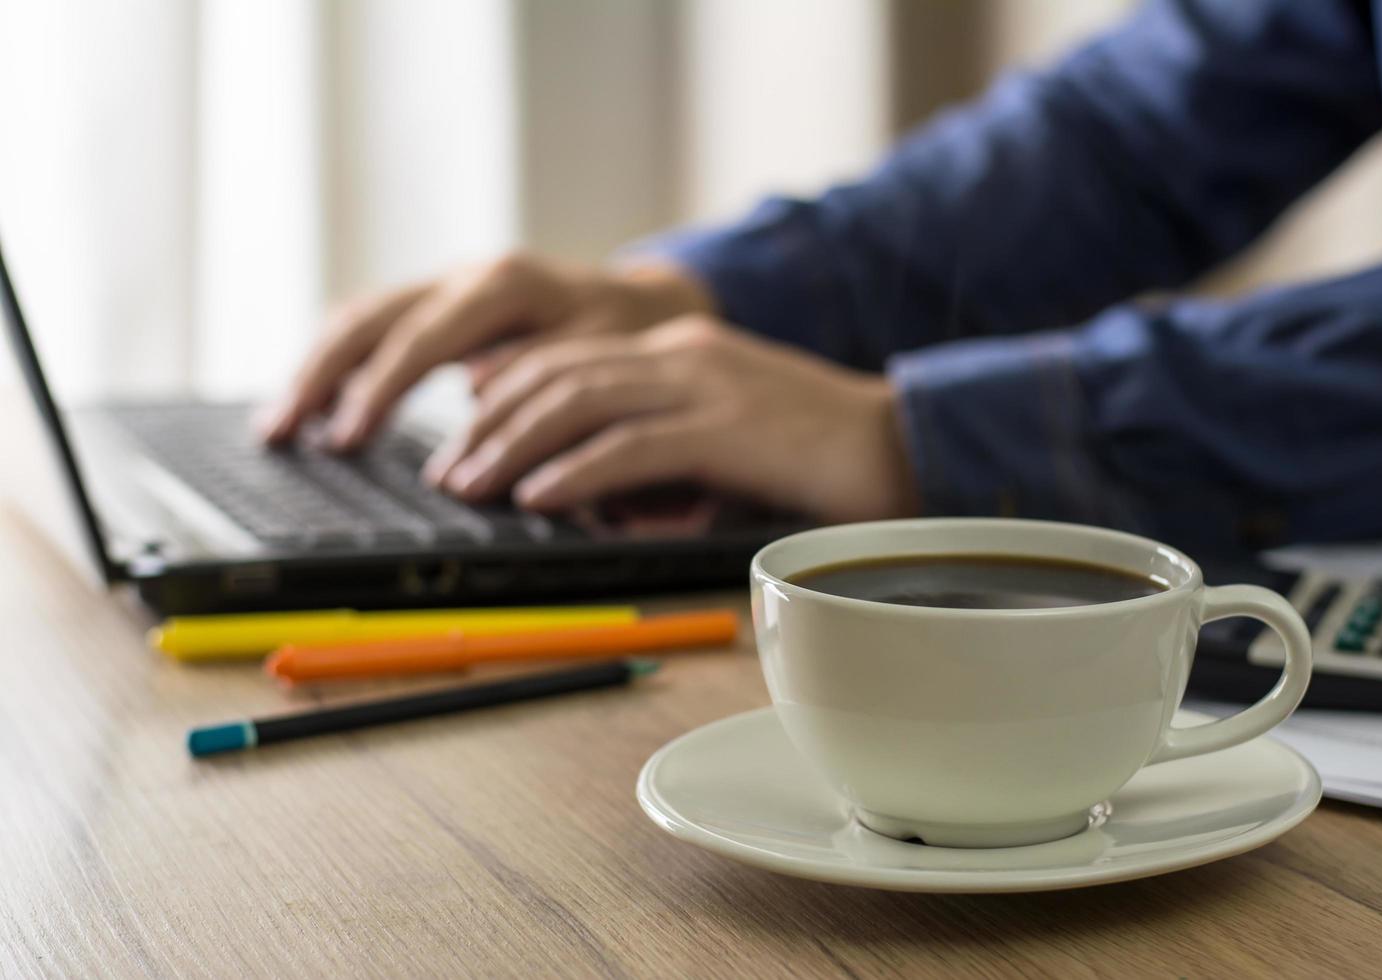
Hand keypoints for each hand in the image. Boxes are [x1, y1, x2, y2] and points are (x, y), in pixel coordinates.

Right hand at [258, 254, 712, 448]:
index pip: (420, 338)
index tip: (344, 438)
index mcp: (504, 285)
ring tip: (278, 426)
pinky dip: (340, 363)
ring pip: (361, 317)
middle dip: (319, 376)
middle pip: (370, 318)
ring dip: (317, 369)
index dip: (377, 390)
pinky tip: (316, 404)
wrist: (647, 308)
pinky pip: (376, 327)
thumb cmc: (628, 339)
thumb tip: (474, 394)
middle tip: (278, 433)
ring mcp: (449, 286)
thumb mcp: (602, 355)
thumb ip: (541, 371)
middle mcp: (466, 276)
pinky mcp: (443, 306)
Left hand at [423, 316, 920, 522]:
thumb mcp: (730, 439)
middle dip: (491, 424)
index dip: (507, 394)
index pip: (572, 357)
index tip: (467, 435)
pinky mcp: (727, 428)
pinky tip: (537, 496)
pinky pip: (630, 446)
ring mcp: (706, 385)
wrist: (906, 444)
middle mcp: (685, 354)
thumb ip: (668, 453)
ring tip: (469, 486)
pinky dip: (574, 472)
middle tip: (448, 472)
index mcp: (684, 351)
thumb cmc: (820, 457)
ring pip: (580, 402)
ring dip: (513, 447)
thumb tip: (606, 499)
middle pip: (560, 375)